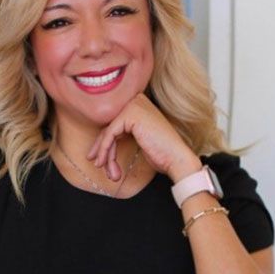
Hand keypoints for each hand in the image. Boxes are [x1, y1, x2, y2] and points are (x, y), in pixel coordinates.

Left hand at [86, 93, 201, 181]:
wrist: (176, 158)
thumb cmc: (162, 152)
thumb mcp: (138, 139)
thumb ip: (122, 133)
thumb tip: (99, 142)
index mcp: (140, 104)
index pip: (115, 124)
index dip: (104, 143)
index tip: (98, 159)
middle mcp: (137, 100)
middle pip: (110, 127)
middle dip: (102, 149)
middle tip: (97, 165)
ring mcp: (134, 105)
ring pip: (108, 133)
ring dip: (106, 155)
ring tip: (110, 173)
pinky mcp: (130, 114)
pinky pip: (109, 134)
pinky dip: (105, 151)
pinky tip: (106, 164)